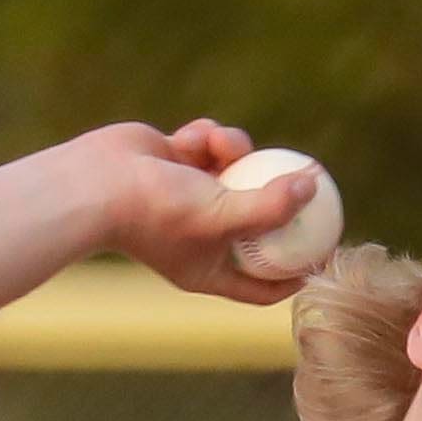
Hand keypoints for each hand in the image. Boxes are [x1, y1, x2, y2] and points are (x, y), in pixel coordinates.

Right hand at [87, 119, 320, 304]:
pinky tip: (202, 135)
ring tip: (225, 146)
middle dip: (280, 204)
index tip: (324, 259)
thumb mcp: (223, 214)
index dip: (294, 276)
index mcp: (209, 269)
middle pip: (256, 226)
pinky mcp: (177, 163)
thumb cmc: (157, 211)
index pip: (261, 286)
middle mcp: (200, 238)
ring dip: (237, 152)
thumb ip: (272, 204)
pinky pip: (210, 147)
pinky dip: (211, 138)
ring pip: (237, 173)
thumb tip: (314, 185)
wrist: (97, 182)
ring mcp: (189, 199)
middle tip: (312, 185)